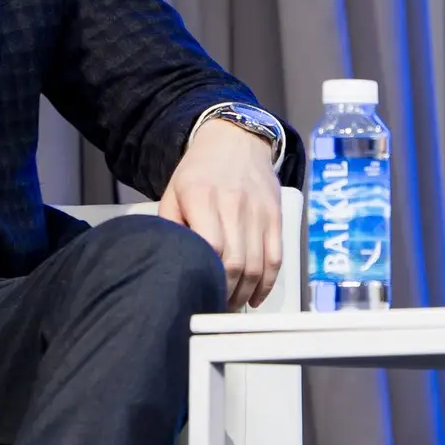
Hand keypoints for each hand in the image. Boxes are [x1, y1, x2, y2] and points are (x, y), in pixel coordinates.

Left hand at [159, 120, 282, 309]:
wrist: (236, 139)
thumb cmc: (200, 170)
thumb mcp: (173, 191)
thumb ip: (169, 225)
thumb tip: (171, 261)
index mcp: (201, 196)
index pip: (209, 246)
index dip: (206, 276)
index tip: (198, 292)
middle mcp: (232, 203)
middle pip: (235, 262)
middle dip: (225, 292)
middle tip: (214, 305)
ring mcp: (258, 211)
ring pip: (256, 265)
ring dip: (244, 293)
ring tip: (231, 304)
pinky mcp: (275, 215)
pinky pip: (275, 257)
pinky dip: (267, 283)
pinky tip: (255, 296)